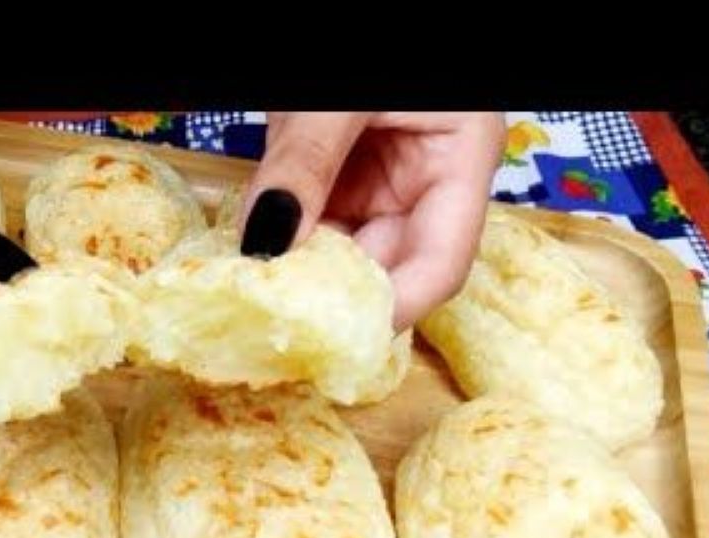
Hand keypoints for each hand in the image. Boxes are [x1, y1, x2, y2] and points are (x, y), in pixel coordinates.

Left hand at [237, 113, 504, 328]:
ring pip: (342, 252)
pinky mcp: (339, 173)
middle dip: (332, 296)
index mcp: (463, 158)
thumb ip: (305, 162)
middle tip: (271, 323)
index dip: (393, 309)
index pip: (441, 264)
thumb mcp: (337, 96)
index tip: (335, 336)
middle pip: (387, 267)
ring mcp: (381, 179)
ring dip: (298, 273)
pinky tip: (245, 259)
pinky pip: (311, 222)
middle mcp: (426, 181)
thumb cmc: (374, 26)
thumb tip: (264, 242)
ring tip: (249, 294)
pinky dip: (279, 240)